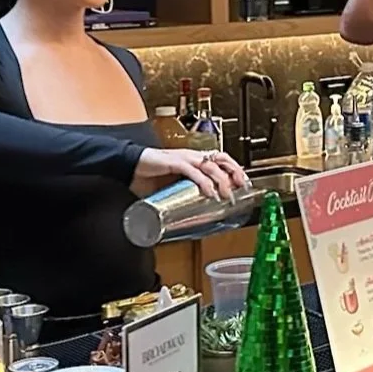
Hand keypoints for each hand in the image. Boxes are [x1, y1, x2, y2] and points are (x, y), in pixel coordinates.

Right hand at [134, 147, 248, 199]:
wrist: (128, 167)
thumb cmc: (149, 176)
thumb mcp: (173, 186)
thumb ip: (184, 195)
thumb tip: (193, 215)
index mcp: (194, 159)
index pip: (221, 159)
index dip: (235, 168)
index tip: (244, 183)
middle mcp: (192, 156)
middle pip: (221, 159)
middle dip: (234, 172)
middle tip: (241, 187)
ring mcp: (183, 158)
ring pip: (210, 165)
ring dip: (221, 180)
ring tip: (226, 195)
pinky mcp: (172, 162)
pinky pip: (192, 171)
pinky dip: (203, 182)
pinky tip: (209, 193)